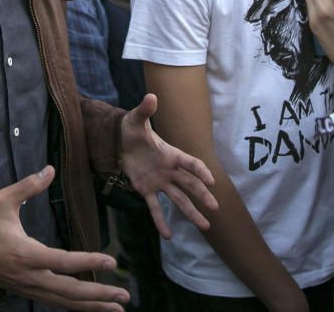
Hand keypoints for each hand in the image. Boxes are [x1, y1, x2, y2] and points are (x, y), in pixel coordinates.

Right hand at [0, 166, 129, 310]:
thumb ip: (28, 186)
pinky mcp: (29, 291)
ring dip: (92, 305)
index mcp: (26, 254)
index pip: (63, 261)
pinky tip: (94, 306)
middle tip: (124, 295)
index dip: (89, 261)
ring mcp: (30, 288)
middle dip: (99, 295)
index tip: (112, 261)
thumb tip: (50, 169)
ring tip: (117, 307)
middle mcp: (30, 276)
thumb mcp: (3, 201)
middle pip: (69, 291)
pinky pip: (57, 302)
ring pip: (65, 302)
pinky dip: (77, 306)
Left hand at [120, 93, 217, 238]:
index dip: (201, 171)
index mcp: (170, 154)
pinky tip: (168, 236)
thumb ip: (145, 110)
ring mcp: (159, 182)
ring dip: (191, 212)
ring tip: (205, 226)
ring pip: (178, 199)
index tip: (212, 181)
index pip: (190, 163)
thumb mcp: (135, 119)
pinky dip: (161, 221)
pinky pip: (155, 208)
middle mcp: (169, 170)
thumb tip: (151, 96)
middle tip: (215, 208)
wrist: (118, 140)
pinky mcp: (146, 190)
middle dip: (202, 195)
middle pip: (190, 184)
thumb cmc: (131, 128)